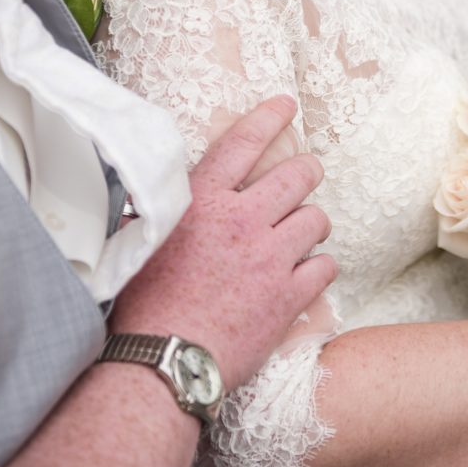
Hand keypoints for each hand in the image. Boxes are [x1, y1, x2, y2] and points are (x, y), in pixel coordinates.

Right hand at [110, 96, 335, 388]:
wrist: (161, 362)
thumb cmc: (142, 304)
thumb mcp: (142, 241)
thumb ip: (160, 209)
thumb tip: (154, 189)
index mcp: (203, 201)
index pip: (243, 142)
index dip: (269, 117)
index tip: (287, 105)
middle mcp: (242, 220)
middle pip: (298, 175)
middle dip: (307, 171)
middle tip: (305, 177)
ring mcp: (270, 257)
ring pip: (317, 219)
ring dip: (312, 224)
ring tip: (301, 234)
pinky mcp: (289, 296)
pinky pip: (326, 266)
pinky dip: (320, 268)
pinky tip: (307, 274)